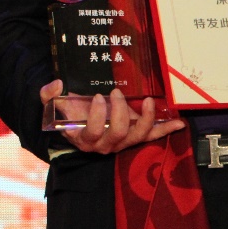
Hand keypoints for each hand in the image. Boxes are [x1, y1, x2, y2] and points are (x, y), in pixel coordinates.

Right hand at [41, 80, 183, 154]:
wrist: (78, 125)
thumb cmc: (68, 114)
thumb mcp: (53, 105)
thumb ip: (48, 95)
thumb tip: (57, 84)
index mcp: (85, 138)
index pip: (94, 132)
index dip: (98, 116)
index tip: (99, 97)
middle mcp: (105, 145)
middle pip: (118, 133)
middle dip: (120, 112)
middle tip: (117, 93)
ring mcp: (121, 143)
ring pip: (137, 136)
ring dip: (145, 119)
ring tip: (146, 102)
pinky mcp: (133, 138)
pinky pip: (152, 137)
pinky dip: (166, 130)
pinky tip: (178, 123)